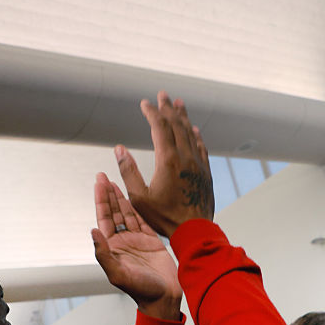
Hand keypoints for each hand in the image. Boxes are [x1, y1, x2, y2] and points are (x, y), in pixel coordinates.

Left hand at [91, 173, 181, 319]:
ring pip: (127, 213)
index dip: (101, 201)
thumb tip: (92, 231)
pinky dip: (138, 207)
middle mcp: (123, 242)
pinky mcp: (152, 241)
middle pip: (114, 212)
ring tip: (115, 181)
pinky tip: (134, 196)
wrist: (164, 297)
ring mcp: (137, 240)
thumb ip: (104, 254)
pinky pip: (143, 220)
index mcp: (113, 248)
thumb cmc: (140, 290)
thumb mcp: (118, 274)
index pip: (104, 219)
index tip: (98, 183)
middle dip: (107, 194)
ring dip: (121, 198)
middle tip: (102, 176)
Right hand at [115, 91, 213, 236]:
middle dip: (168, 108)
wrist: (195, 230)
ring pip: (191, 134)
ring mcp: (198, 164)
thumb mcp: (139, 197)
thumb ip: (129, 171)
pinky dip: (197, 136)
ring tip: (179, 104)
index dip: (152, 112)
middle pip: (177, 125)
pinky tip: (195, 130)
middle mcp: (185, 157)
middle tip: (163, 95)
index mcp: (167, 160)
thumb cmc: (165, 218)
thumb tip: (119, 149)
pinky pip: (202, 148)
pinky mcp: (206, 173)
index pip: (159, 127)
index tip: (145, 103)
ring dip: (184, 117)